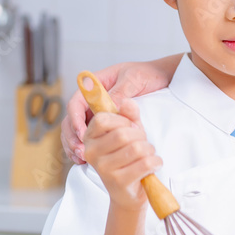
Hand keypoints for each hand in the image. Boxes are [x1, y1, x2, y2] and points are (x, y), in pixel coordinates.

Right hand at [61, 57, 180, 163]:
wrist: (162, 77)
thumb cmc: (147, 74)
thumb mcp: (134, 78)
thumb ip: (122, 91)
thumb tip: (112, 106)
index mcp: (95, 86)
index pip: (76, 103)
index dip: (75, 120)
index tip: (83, 134)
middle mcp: (93, 101)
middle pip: (72, 120)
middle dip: (73, 137)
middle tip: (81, 152)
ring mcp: (98, 114)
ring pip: (77, 131)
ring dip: (76, 145)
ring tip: (82, 158)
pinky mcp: (107, 126)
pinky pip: (91, 138)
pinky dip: (87, 148)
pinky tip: (87, 160)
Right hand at [83, 99, 161, 209]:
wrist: (129, 193)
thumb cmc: (128, 158)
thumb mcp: (129, 131)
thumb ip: (129, 115)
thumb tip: (126, 102)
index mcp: (89, 138)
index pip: (102, 119)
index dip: (122, 121)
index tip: (129, 128)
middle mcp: (91, 153)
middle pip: (123, 134)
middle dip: (141, 137)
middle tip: (143, 144)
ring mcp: (103, 169)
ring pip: (136, 148)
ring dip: (149, 150)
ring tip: (148, 155)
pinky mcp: (118, 182)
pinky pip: (145, 163)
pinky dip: (156, 162)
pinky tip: (153, 165)